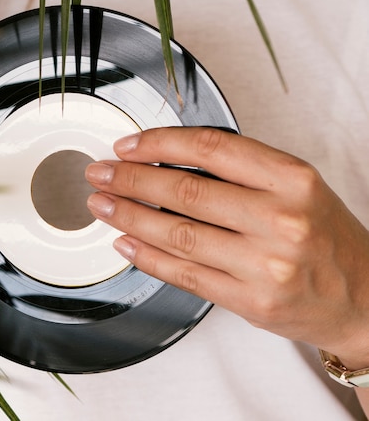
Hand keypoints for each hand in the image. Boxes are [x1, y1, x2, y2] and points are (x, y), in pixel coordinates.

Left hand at [85, 127, 368, 368]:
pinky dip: (147, 257)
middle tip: (100, 173)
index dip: (159, 143)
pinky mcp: (251, 301)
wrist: (363, 298)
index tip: (128, 145)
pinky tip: (124, 243)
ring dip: (128, 216)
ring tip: (102, 204)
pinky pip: (185, 274)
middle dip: (130, 179)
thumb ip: (240, 171)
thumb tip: (166, 158)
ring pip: (177, 233)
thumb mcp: (297, 187)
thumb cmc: (325, 237)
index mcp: (293, 179)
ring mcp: (265, 264)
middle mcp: (281, 219)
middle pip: (185, 190)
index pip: (211, 147)